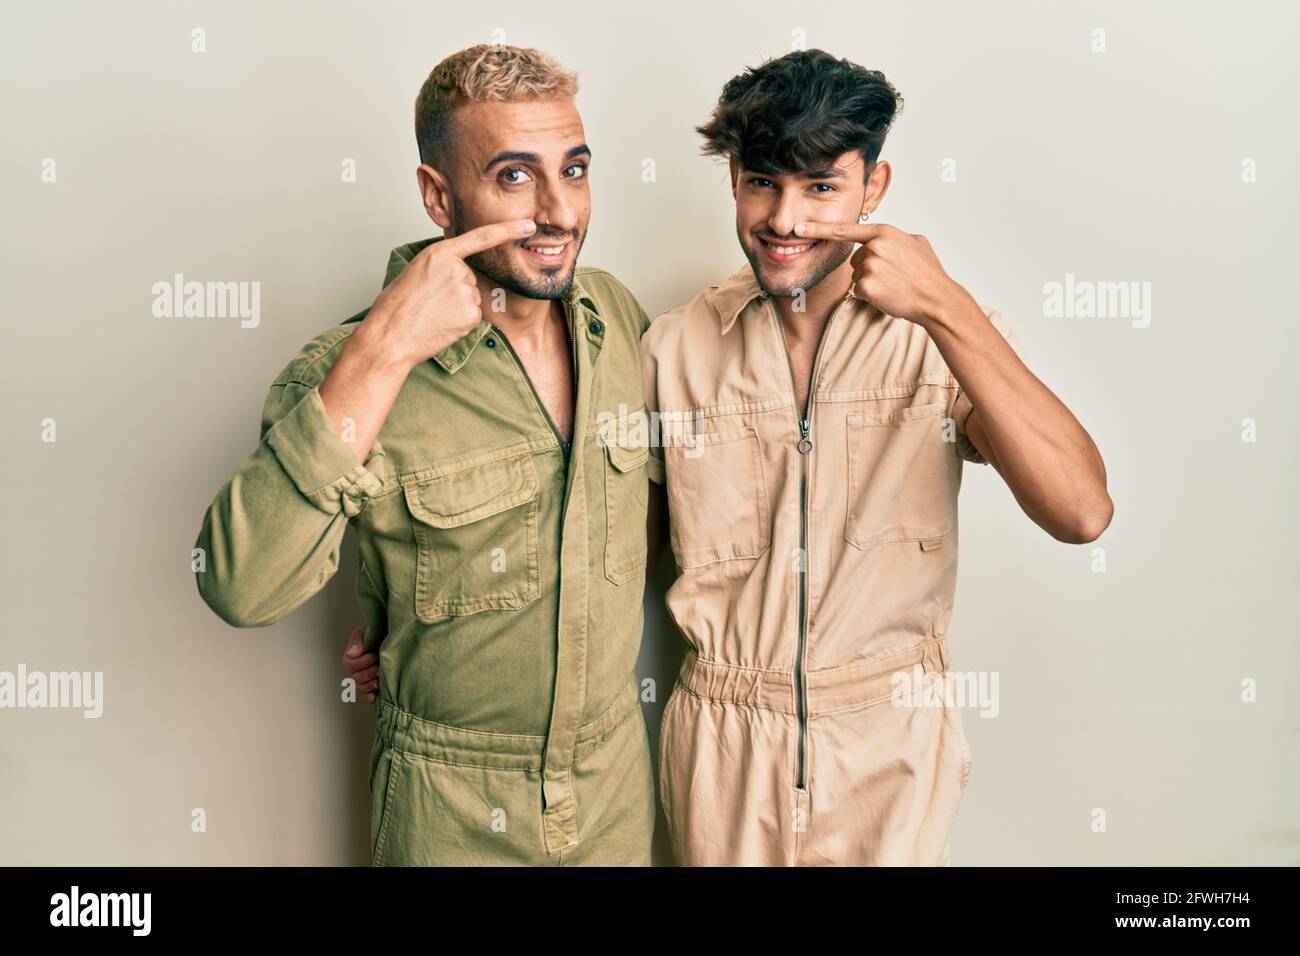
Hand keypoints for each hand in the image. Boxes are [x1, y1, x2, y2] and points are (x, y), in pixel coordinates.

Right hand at [342, 623, 379, 702]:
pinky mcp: (376, 684)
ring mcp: (366, 677)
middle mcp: (357, 668)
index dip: (361, 663)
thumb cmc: (380, 630)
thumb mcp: (368, 630)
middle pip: (356, 678)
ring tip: (380, 680)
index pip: (348, 665)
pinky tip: (376, 696)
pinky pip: (370, 695)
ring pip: (362, 687)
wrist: (392, 633)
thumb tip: (352, 653)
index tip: (373, 657)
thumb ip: (359, 640)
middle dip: (368, 674)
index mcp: (353, 655)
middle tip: (380, 669)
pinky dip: (372, 696)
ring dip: (370, 685)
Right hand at [363, 218, 536, 367]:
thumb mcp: (415, 271)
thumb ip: (441, 265)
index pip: (482, 237)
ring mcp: (465, 292)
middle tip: (430, 302)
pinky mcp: (471, 314)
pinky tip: (441, 325)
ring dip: (457, 307)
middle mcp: (457, 270)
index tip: (528, 225)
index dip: (508, 230)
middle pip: (469, 277)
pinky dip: (460, 322)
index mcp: (440, 253)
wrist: (390, 336)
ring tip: (432, 314)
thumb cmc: (396, 306)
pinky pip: (473, 315)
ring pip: (471, 297)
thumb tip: (459, 273)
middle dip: (454, 289)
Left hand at [793, 221, 962, 325]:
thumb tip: (886, 239)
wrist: (936, 298)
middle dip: (869, 268)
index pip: (845, 229)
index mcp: (884, 232)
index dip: (818, 229)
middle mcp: (875, 246)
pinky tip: (889, 294)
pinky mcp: (866, 285)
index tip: (798, 228)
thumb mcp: (917, 243)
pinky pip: (858, 290)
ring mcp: (870, 266)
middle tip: (894, 275)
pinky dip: (871, 296)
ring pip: (857, 276)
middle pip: (855, 259)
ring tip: (894, 284)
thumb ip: (896, 237)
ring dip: (871, 282)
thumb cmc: (929, 273)